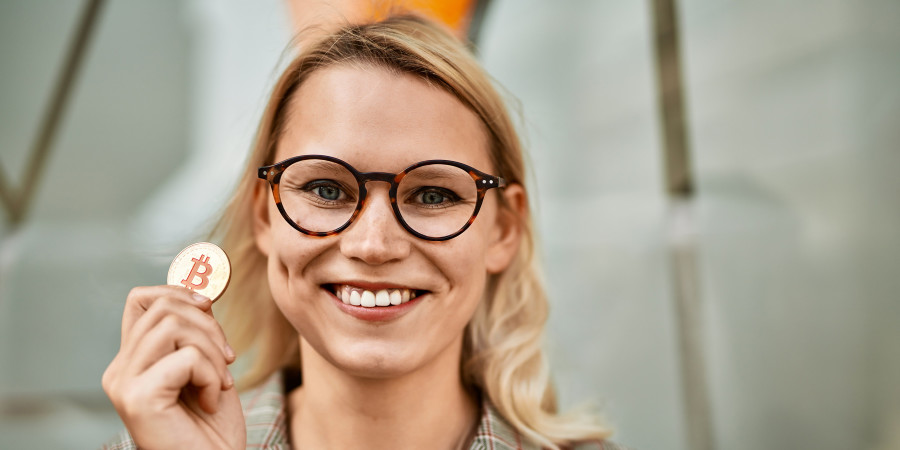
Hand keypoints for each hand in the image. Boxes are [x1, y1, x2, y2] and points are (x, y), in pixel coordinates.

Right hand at [102, 286, 245, 448]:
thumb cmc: (212, 427)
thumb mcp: (207, 367)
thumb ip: (196, 332)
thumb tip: (203, 293)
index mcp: (132, 360)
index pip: (141, 299)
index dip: (177, 292)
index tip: (208, 307)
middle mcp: (119, 370)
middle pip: (163, 308)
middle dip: (209, 326)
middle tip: (228, 361)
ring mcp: (124, 384)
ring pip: (173, 326)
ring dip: (212, 352)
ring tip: (220, 384)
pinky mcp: (138, 398)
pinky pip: (186, 357)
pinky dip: (211, 375)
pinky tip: (211, 401)